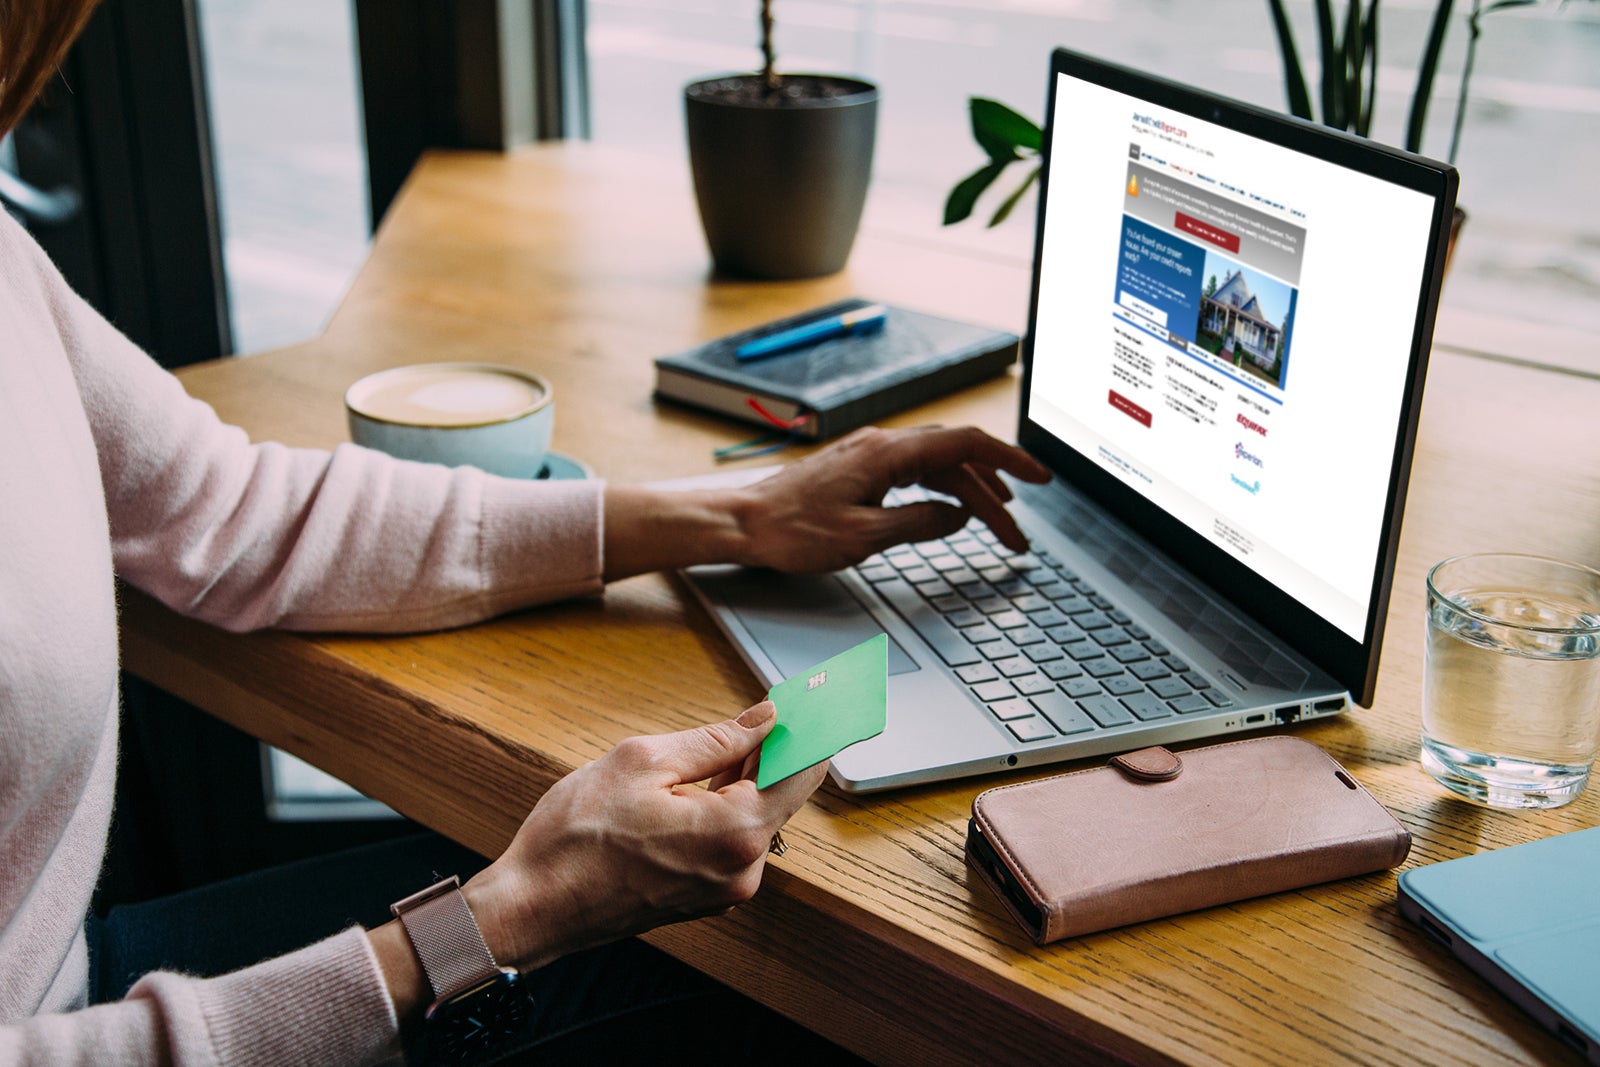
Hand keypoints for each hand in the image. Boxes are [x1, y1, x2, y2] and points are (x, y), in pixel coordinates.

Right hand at [461, 701, 825, 971]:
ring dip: (741, 781)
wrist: (532, 907)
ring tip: (709, 751)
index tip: (810, 702)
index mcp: (735, 832)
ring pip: (754, 818)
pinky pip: (731, 842)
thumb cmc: (575, 837)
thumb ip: (715, 740)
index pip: (800, 773)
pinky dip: (723, 810)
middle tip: (757, 712)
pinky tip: (693, 789)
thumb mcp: (642, 762)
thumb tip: (764, 720)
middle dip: (769, 752)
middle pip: (780, 796)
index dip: (807, 732)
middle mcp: (742, 869)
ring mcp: (725, 890)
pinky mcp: (705, 898)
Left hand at [730, 425, 1050, 573]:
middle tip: (1017, 535)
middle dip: (994, 494)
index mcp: (887, 454)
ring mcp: (870, 456)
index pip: (965, 444)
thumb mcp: (863, 538)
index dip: (1009, 460)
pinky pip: (915, 474)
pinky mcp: (859, 470)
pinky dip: (941, 492)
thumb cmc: (791, 531)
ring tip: (997, 527)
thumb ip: (918, 524)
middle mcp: (882, 446)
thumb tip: (957, 518)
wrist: (741, 523)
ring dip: (970, 495)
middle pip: (956, 459)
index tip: (1039, 479)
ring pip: (937, 468)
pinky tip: (951, 513)